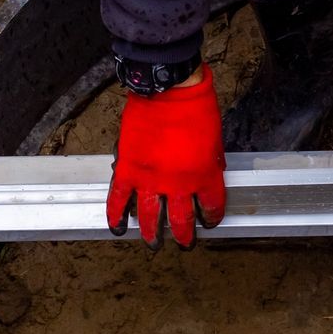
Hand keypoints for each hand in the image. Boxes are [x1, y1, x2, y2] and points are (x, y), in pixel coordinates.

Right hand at [107, 67, 225, 248]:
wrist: (169, 90)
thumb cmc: (197, 109)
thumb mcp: (215, 141)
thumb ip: (211, 164)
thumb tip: (208, 175)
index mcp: (204, 177)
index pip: (211, 207)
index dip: (211, 217)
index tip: (209, 221)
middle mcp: (178, 185)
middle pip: (181, 220)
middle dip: (184, 235)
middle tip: (184, 243)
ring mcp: (151, 180)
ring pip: (150, 217)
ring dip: (152, 233)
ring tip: (154, 243)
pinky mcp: (129, 170)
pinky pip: (119, 199)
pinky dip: (116, 215)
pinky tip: (118, 227)